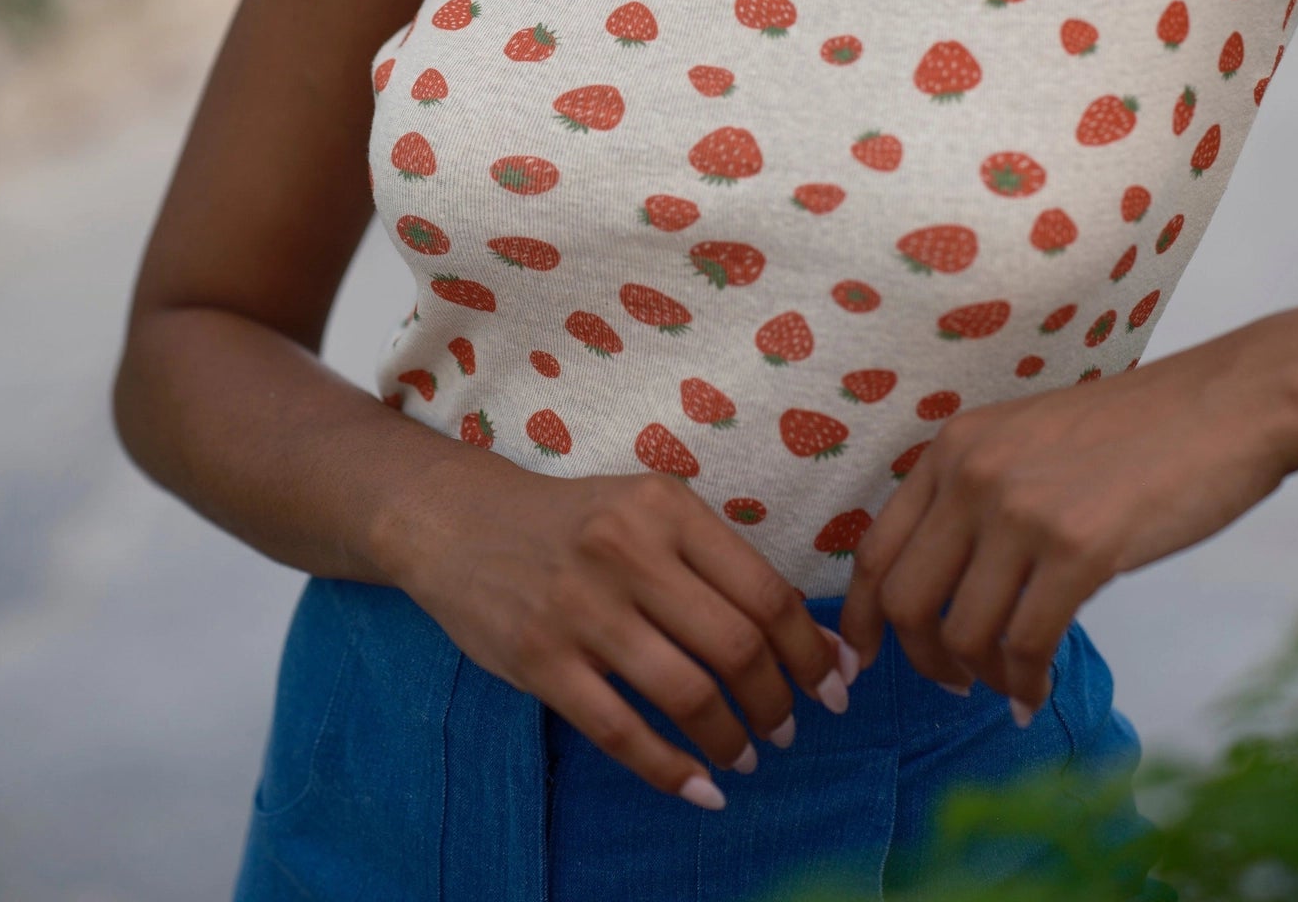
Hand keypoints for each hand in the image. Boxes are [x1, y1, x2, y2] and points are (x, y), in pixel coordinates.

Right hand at [386, 455, 859, 804]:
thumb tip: (813, 636)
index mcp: (666, 507)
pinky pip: (621, 732)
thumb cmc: (575, 521)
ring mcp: (580, 609)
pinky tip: (700, 789)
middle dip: (778, 701)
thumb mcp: (648, 511)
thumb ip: (719, 563)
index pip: (764, 589)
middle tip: (789, 729)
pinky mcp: (539, 660)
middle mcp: (627, 551)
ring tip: (746, 757)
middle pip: (735, 645)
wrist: (460, 520)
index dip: (812, 648)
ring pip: (685, 692)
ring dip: (731, 739)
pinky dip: (671, 771)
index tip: (837, 684)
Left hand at [835, 333, 1295, 718]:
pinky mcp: (1079, 550)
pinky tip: (1041, 690)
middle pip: (906, 601)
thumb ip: (977, 494)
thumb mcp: (1026, 440)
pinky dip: (1027, 683)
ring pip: (963, 633)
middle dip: (921, 660)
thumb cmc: (1135, 431)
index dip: (861, 619)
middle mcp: (973, 475)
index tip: (860, 662)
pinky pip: (1027, 645)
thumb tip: (946, 582)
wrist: (1222, 407)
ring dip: (983, 676)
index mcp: (953, 447)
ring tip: (1011, 683)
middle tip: (953, 682)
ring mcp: (1022, 512)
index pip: (876, 548)